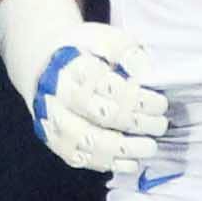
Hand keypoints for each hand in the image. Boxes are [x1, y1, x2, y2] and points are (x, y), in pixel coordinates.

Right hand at [30, 25, 171, 174]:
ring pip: (86, 141)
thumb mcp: (104, 37)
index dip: (137, 98)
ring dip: (122, 149)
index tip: (161, 103)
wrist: (40, 63)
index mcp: (71, 66)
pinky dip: (107, 163)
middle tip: (160, 125)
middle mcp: (58, 95)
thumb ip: (126, 52)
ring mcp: (53, 120)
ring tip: (150, 148)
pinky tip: (131, 162)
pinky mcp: (54, 140)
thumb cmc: (83, 50)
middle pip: (99, 114)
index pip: (106, 86)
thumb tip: (146, 72)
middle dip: (135, 123)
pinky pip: (78, 158)